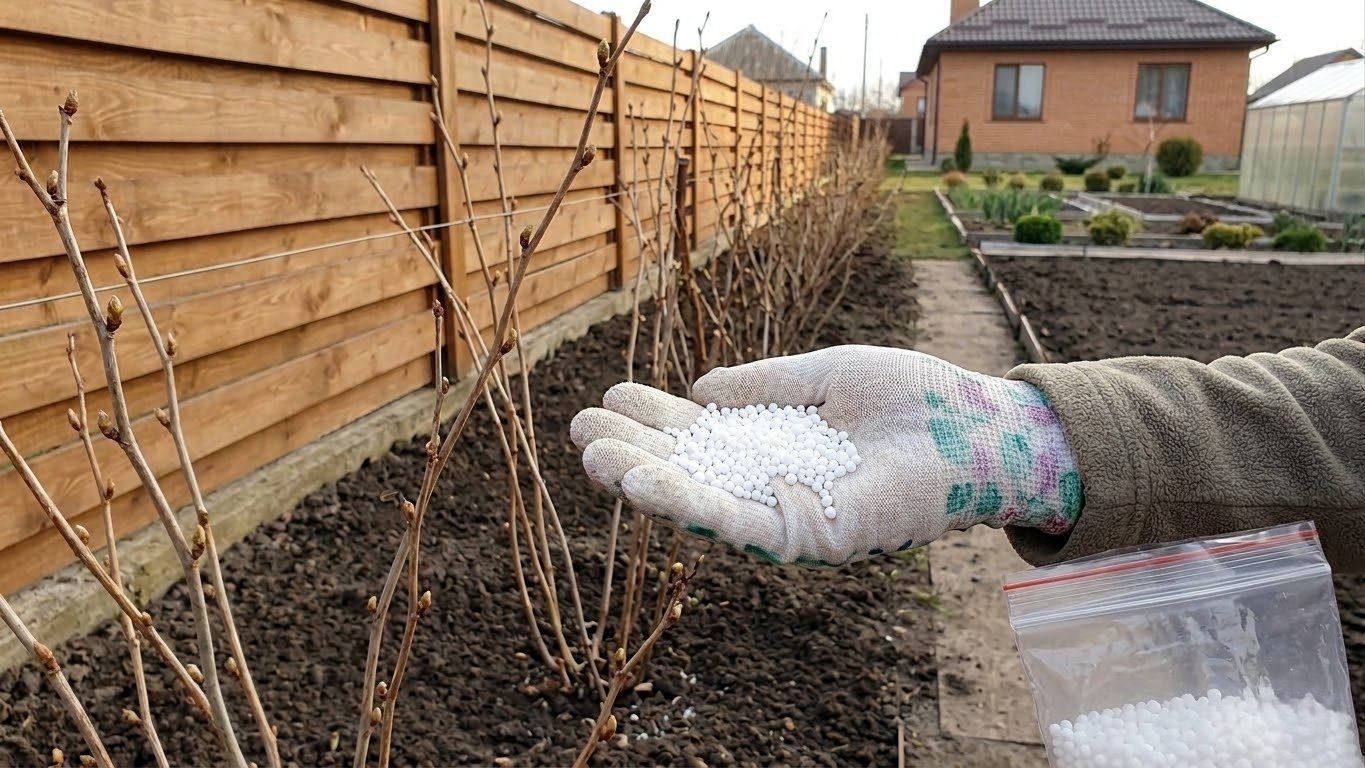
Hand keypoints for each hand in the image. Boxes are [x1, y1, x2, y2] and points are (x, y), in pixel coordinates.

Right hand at [571, 345, 1082, 565]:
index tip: (611, 398)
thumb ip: (765, 384)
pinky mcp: (816, 535)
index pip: (703, 438)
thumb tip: (701, 391)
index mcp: (778, 446)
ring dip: (647, 483)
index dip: (656, 420)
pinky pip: (742, 525)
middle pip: (693, 474)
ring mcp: (794, 513)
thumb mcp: (824, 375)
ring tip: (595, 460)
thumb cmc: (913, 398)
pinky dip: (692, 505)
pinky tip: (648, 482)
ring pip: (705, 505)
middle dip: (635, 454)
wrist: (981, 427)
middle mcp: (778, 485)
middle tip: (580, 431)